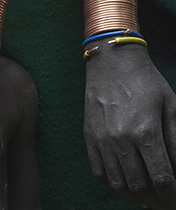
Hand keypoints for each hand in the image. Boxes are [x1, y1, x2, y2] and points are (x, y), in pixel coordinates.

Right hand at [84, 38, 175, 208]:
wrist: (110, 61)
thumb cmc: (145, 81)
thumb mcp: (171, 106)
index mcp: (145, 131)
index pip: (162, 178)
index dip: (172, 197)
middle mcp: (120, 139)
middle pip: (139, 185)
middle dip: (156, 200)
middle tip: (165, 202)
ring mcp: (101, 139)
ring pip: (117, 183)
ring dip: (134, 196)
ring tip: (147, 198)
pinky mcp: (89, 137)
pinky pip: (99, 172)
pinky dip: (112, 185)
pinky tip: (125, 186)